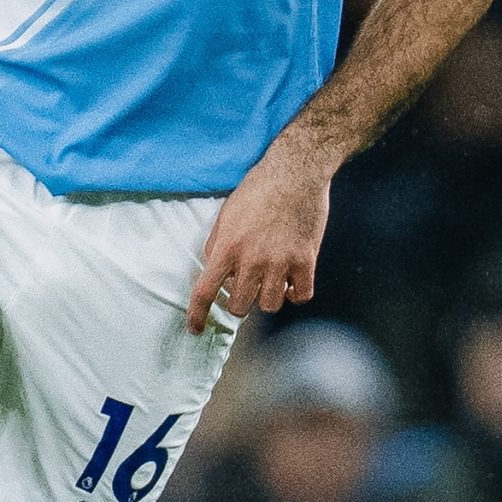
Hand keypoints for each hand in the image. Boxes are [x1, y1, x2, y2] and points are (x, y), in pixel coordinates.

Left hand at [185, 142, 330, 333]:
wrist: (296, 170)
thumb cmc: (258, 189)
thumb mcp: (226, 214)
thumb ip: (217, 245)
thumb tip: (214, 272)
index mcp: (227, 247)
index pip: (205, 292)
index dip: (197, 316)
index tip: (195, 330)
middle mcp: (252, 260)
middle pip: (240, 307)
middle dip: (239, 302)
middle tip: (245, 286)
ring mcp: (280, 262)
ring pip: (270, 305)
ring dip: (267, 298)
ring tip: (270, 281)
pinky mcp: (306, 260)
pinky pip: (301, 296)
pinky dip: (295, 295)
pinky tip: (291, 283)